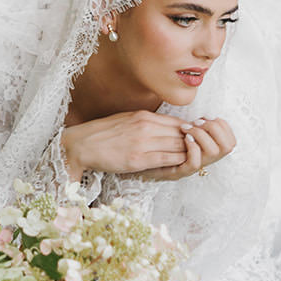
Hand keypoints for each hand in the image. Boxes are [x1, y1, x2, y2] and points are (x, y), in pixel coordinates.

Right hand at [61, 111, 192, 178]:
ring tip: (193, 157)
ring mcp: (143, 143)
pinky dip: (177, 161)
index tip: (195, 137)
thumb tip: (163, 126)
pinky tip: (181, 164)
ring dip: (187, 152)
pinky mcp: (138, 159)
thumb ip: (146, 122)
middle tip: (200, 149)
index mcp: (143, 116)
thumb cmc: (102, 134)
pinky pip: (166, 159)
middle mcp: (145, 127)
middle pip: (180, 133)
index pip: (176, 121)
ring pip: (177, 146)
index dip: (189, 130)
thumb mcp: (127, 120)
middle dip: (192, 142)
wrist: (81, 145)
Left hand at [141, 116, 235, 181]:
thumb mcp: (170, 127)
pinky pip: (194, 164)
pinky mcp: (176, 173)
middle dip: (216, 129)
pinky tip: (186, 139)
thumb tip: (201, 114)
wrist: (126, 153)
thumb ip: (186, 122)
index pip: (229, 140)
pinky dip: (193, 149)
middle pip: (227, 146)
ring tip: (189, 129)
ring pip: (214, 153)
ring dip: (203, 136)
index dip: (223, 126)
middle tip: (199, 122)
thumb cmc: (146, 139)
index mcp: (201, 147)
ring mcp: (189, 166)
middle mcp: (200, 158)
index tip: (208, 117)